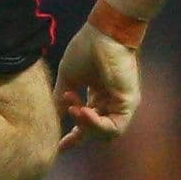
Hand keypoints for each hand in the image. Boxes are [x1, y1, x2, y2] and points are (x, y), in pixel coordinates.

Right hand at [56, 25, 140, 145]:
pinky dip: (96, 125)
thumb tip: (52, 117)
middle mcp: (111, 103)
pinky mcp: (128, 103)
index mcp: (99, 96)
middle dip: (78, 133)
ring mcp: (121, 104)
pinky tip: (82, 112)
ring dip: (86, 127)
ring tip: (75, 110)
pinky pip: (114, 128)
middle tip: (66, 118)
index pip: (87, 123)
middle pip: (96, 132)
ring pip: (105, 134)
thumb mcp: (68, 79)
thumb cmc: (86, 49)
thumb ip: (61, 100)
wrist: (103, 32)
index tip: (58, 147)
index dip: (73, 138)